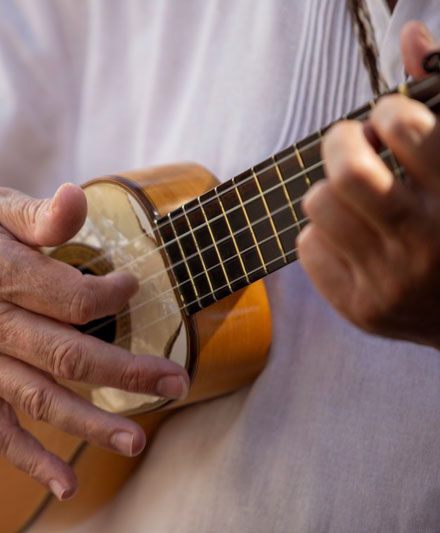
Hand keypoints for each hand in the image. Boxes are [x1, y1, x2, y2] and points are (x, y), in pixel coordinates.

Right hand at [0, 183, 188, 499]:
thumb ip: (36, 214)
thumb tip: (77, 199)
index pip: (71, 297)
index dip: (112, 296)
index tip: (131, 288)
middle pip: (67, 355)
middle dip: (127, 371)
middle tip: (174, 381)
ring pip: (39, 399)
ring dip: (91, 423)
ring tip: (135, 440)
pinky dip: (29, 459)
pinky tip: (64, 481)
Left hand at [299, 21, 439, 348]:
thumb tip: (410, 33)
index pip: (403, 126)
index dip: (386, 111)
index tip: (389, 120)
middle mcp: (429, 241)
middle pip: (346, 172)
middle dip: (340, 142)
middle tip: (351, 142)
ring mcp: (393, 281)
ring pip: (319, 205)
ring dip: (332, 190)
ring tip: (358, 195)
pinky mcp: (362, 309)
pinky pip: (308, 248)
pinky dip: (323, 234)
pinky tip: (354, 238)